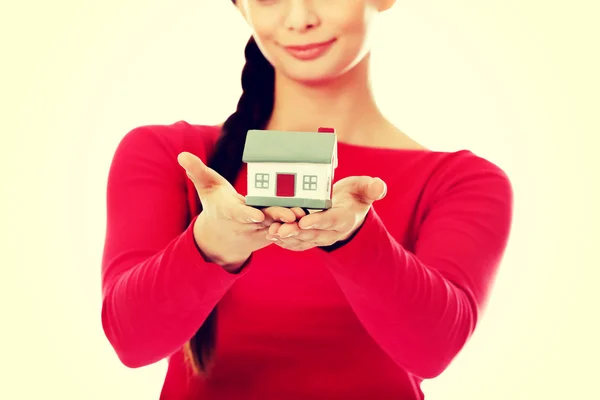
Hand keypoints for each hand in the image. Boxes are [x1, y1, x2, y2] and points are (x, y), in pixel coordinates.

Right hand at [177, 152, 296, 270]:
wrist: (223, 236)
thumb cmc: (216, 205)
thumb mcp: (206, 187)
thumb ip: (197, 171)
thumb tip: (182, 155)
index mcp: (229, 212)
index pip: (237, 214)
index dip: (246, 215)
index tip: (255, 215)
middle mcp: (246, 224)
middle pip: (263, 220)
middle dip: (276, 217)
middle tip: (290, 214)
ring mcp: (260, 231)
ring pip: (276, 227)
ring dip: (289, 224)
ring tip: (302, 214)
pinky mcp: (272, 233)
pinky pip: (285, 231)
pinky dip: (296, 227)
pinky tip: (310, 218)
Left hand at [265, 176, 386, 250]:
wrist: (349, 211)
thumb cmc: (355, 196)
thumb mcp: (364, 189)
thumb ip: (371, 188)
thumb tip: (379, 186)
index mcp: (345, 218)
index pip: (332, 221)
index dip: (319, 222)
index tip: (305, 221)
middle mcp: (332, 232)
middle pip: (314, 233)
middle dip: (297, 232)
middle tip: (281, 229)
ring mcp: (320, 237)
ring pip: (303, 240)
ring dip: (287, 238)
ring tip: (272, 232)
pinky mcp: (310, 239)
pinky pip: (297, 243)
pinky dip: (284, 241)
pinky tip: (271, 235)